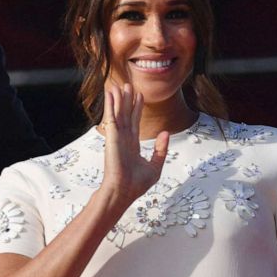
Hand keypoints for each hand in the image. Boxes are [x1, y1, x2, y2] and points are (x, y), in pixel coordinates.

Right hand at [100, 83, 168, 205]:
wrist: (124, 191)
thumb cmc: (137, 184)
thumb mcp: (155, 166)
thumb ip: (161, 149)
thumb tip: (166, 133)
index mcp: (132, 146)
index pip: (135, 122)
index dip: (137, 108)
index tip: (139, 96)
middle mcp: (123, 139)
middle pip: (126, 114)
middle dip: (127, 100)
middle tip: (128, 85)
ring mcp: (117, 137)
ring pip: (118, 112)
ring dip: (118, 98)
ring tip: (118, 84)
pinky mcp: (112, 136)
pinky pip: (112, 116)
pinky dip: (111, 104)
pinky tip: (110, 93)